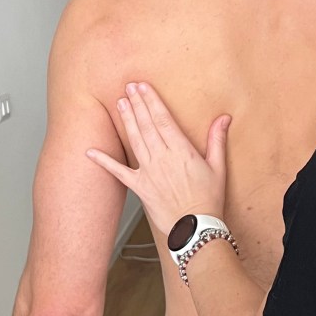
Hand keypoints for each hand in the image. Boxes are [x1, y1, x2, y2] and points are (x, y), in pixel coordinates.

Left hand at [87, 82, 230, 234]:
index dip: (152, 101)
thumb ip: (217, 140)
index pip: (163, 119)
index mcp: (182, 151)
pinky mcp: (140, 187)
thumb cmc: (208, 200)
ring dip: (127, 120)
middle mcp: (162, 158)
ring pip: (135, 140)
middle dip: (137, 104)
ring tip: (120, 104)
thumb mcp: (218, 167)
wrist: (195, 228)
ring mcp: (149, 172)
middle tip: (129, 87)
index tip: (144, 87)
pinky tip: (91, 151)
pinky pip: (118, 172)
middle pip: (147, 125)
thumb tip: (224, 118)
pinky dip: (103, 161)